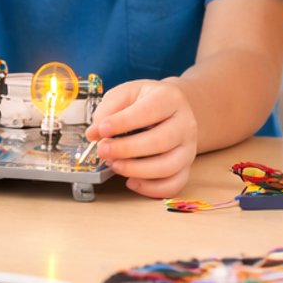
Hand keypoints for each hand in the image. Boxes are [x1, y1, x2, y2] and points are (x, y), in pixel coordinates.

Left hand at [85, 79, 198, 197]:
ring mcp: (188, 148)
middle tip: (103, 150)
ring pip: (168, 166)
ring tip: (114, 165)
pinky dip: (150, 189)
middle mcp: (184, 123)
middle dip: (127, 149)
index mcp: (170, 99)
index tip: (102, 129)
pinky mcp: (185, 167)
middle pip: (161, 141)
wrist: (171, 110)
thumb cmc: (146, 102)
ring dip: (136, 170)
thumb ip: (108, 109)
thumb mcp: (126, 94)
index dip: (124, 122)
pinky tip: (131, 181)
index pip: (150, 111)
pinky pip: (173, 185)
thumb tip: (94, 133)